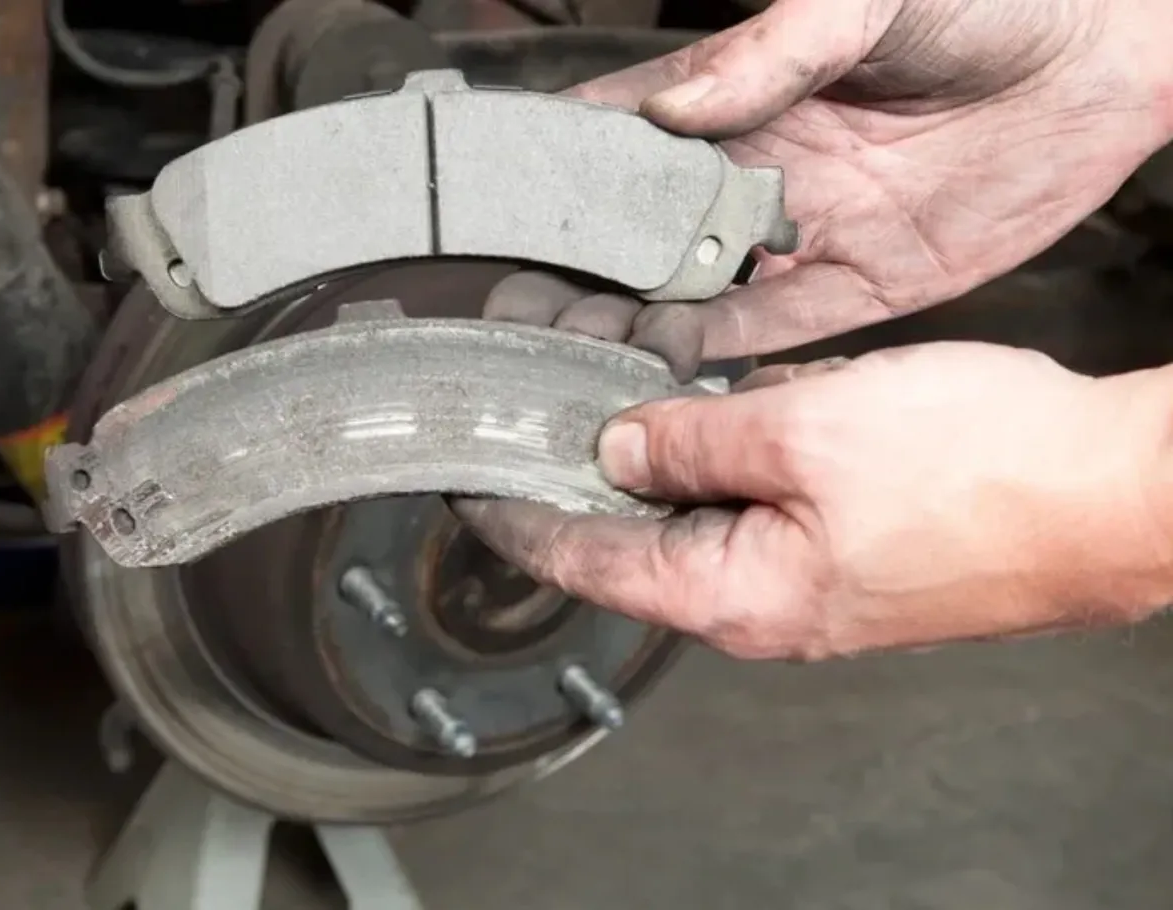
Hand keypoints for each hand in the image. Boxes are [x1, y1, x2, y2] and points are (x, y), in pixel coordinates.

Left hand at [455, 343, 1172, 658]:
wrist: (1110, 492)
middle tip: (536, 417)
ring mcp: (813, 578)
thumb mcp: (806, 430)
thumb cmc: (986, 473)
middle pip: (642, 542)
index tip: (472, 488)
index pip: (590, 563)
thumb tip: (620, 445)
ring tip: (614, 403)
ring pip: (707, 515)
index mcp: (739, 594)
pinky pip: (764, 502)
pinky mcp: (853, 547)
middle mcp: (768, 601)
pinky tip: (715, 412)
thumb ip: (695, 438)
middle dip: (585, 478)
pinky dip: (728, 457)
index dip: (521, 518)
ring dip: (663, 461)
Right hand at [486, 0, 1172, 367]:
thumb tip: (675, 108)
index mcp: (743, 98)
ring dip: (636, 325)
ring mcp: (803, 234)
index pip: (626, 141)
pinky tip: (667, 372)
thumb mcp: (864, 1)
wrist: (1103, 57)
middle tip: (523, 310)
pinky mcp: (858, 285)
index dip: (563, 178)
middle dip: (582, 272)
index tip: (506, 215)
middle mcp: (760, 173)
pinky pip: (774, 331)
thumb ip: (768, 53)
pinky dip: (719, 354)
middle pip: (646, 235)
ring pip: (697, 293)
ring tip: (573, 355)